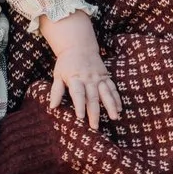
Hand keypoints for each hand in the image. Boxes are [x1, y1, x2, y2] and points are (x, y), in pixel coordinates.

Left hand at [43, 12, 122, 130]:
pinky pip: (112, 88)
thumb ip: (56, 91)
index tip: (81, 117)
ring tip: (114, 117)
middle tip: (95, 127)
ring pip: (106, 93)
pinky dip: (116, 98)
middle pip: (93, 97)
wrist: (79, 46)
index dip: (79, 105)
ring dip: (110, 106)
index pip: (78, 94)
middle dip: (94, 113)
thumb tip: (52, 106)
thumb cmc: (66, 64)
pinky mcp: (105, 76)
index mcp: (75, 79)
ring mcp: (98, 78)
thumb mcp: (58, 75)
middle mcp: (88, 79)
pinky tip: (119, 108)